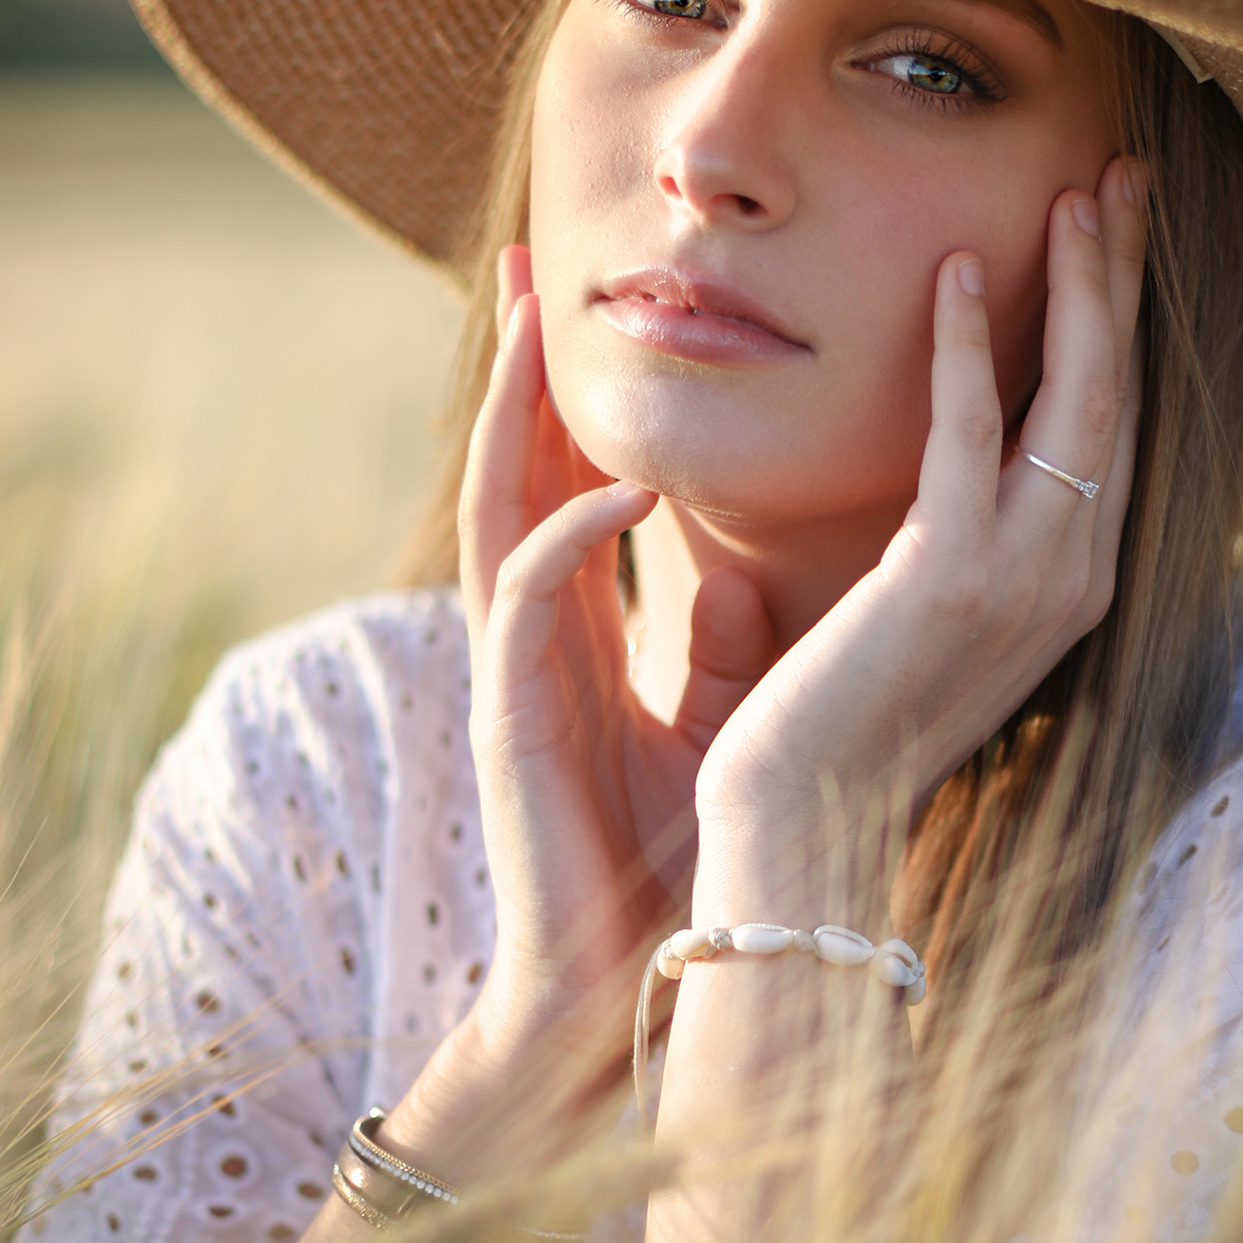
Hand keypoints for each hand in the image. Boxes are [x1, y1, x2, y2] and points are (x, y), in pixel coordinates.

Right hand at [458, 250, 777, 1056]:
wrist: (630, 975)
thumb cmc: (670, 857)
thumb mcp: (715, 725)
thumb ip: (718, 644)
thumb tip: (742, 570)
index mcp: (585, 631)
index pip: (571, 486)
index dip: (575, 400)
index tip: (584, 309)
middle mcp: (538, 634)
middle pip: (517, 473)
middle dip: (518, 372)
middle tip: (527, 266)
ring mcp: (517, 668)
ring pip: (500, 509)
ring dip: (517, 416)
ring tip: (534, 323)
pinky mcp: (515, 712)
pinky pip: (530, 596)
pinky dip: (576, 530)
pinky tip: (625, 484)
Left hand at [692, 156, 1148, 878]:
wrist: (810, 815)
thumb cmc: (851, 715)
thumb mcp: (931, 611)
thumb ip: (965, 529)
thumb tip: (966, 447)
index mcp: (1075, 581)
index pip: (1114, 422)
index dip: (1120, 319)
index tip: (1115, 230)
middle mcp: (1075, 576)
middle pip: (1117, 394)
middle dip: (1124, 279)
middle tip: (1122, 177)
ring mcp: (1026, 579)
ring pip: (1073, 402)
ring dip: (1078, 289)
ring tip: (1076, 194)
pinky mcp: (951, 578)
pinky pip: (968, 438)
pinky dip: (964, 349)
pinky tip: (956, 273)